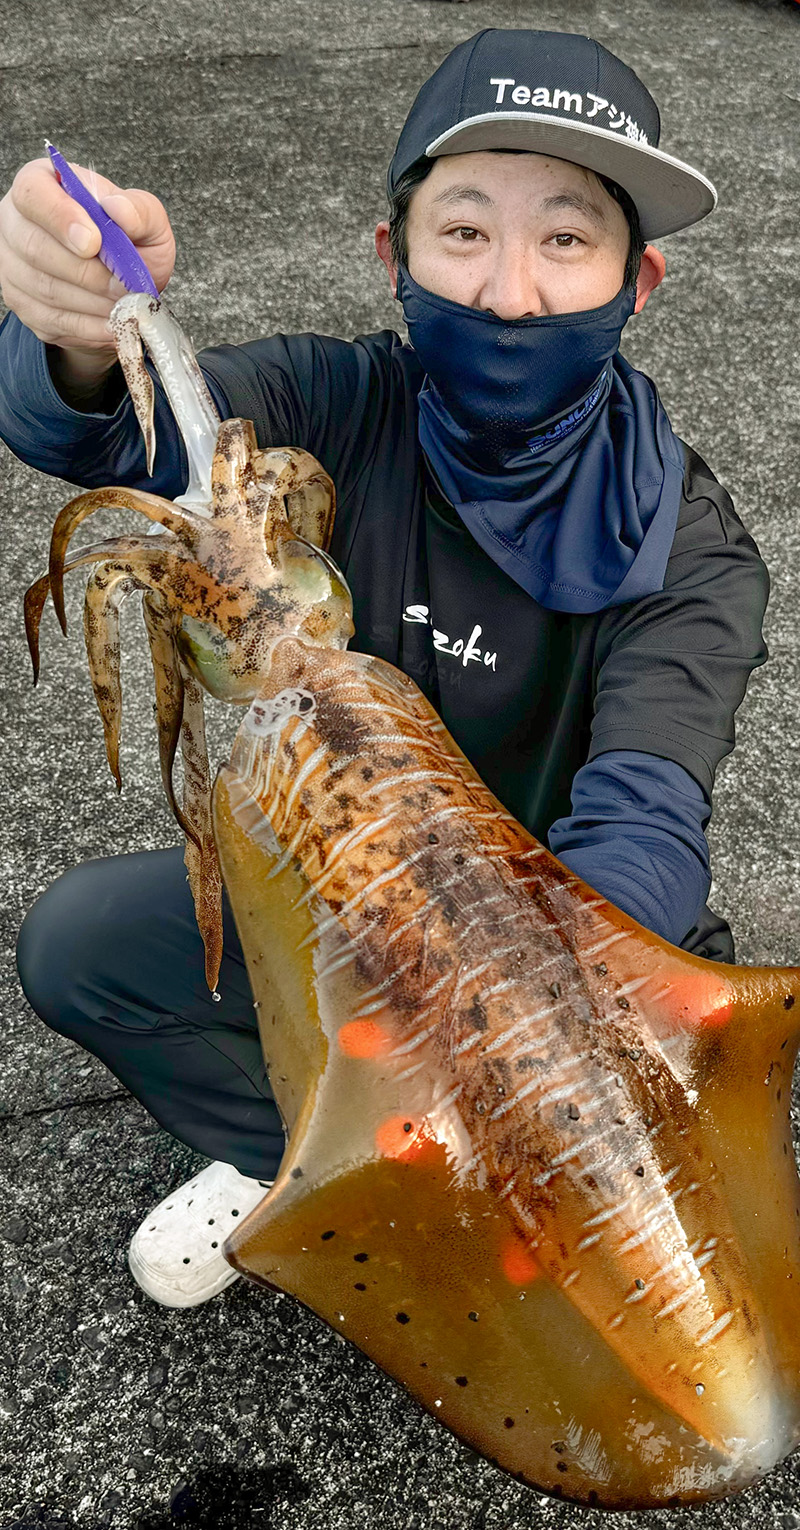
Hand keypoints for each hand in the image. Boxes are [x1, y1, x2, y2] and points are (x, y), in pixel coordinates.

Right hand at [0, 155, 175, 391]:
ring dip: (91, 303)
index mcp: (41, 184)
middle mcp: (16, 221)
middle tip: (123, 286)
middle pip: (36, 248)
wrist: (121, 284)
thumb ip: (140, 211)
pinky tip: (112, 323)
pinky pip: (50, 319)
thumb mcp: (147, 221)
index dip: (60, 218)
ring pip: (44, 288)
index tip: (93, 242)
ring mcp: (12, 265)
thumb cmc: (129, 242)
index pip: (33, 193)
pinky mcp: (22, 304)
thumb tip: (119, 210)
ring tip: (124, 306)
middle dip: (87, 274)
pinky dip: (87, 326)